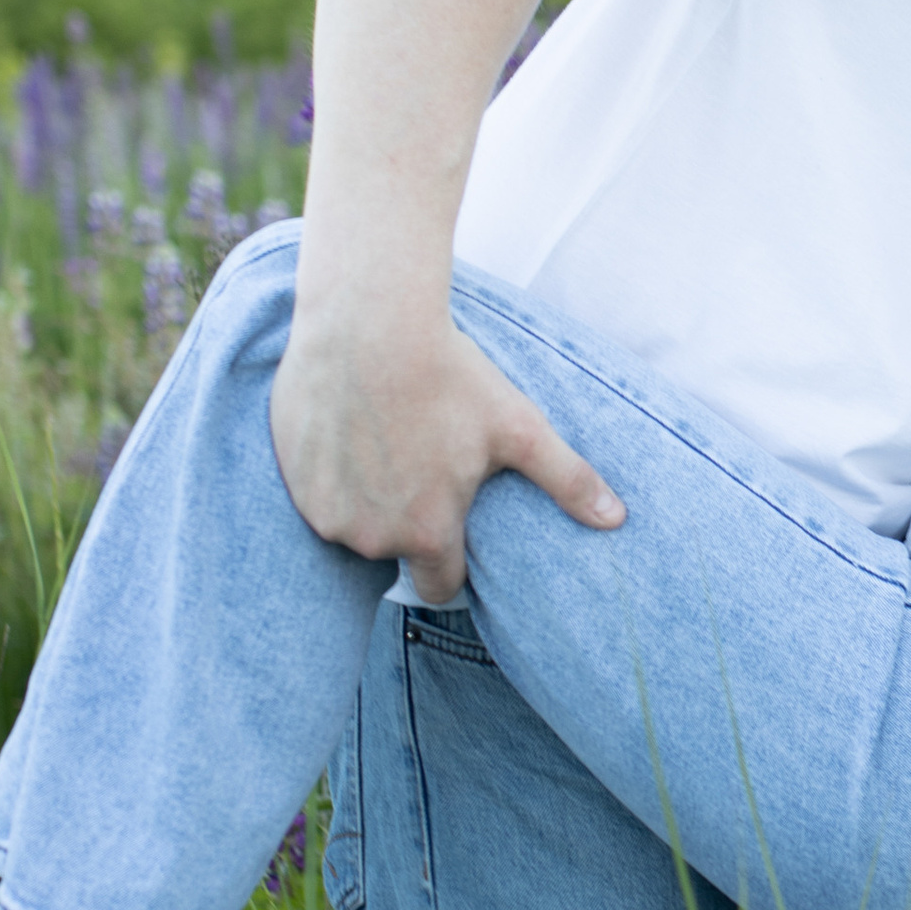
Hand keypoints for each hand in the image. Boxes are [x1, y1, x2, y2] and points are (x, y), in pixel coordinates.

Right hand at [270, 300, 622, 601]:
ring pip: (353, 525)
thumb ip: (568, 480)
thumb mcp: (519, 427)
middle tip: (422, 468)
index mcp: (426, 534)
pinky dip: (332, 476)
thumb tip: (617, 520)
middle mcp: (369, 537)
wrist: (368, 322)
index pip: (440, 587)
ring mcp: (324, 510)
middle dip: (410, 524)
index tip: (455, 526)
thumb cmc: (450, 375)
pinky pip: (317, 495)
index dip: (452, 562)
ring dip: (369, 502)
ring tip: (388, 447)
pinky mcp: (293, 479)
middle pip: (395, 552)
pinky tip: (353, 435)